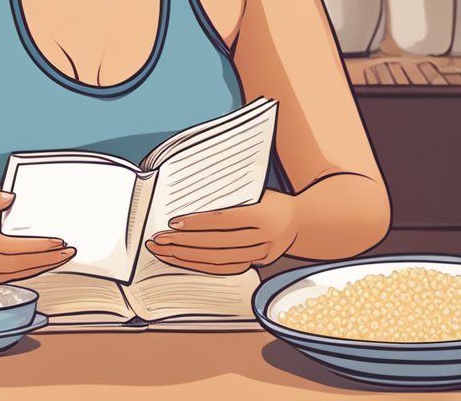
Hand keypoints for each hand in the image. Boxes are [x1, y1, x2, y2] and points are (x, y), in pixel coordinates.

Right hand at [0, 189, 75, 283]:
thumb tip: (10, 196)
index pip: (16, 247)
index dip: (39, 246)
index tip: (58, 242)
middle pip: (23, 264)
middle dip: (48, 259)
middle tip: (69, 252)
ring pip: (21, 273)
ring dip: (44, 266)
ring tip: (63, 258)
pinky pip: (15, 277)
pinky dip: (32, 272)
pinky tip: (46, 265)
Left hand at [145, 191, 297, 274]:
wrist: (301, 219)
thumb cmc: (271, 200)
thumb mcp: (256, 192)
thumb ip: (229, 197)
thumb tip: (189, 198)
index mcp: (265, 214)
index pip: (225, 220)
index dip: (198, 223)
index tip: (174, 222)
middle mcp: (266, 237)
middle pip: (218, 243)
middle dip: (185, 242)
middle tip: (159, 239)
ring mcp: (263, 254)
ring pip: (220, 260)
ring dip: (188, 257)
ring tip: (164, 251)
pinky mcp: (258, 265)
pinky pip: (225, 268)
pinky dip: (201, 265)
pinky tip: (182, 260)